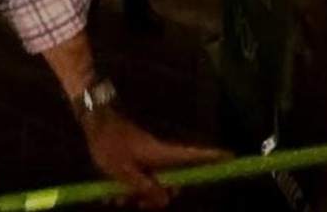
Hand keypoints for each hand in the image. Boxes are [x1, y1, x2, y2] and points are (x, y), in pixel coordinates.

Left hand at [81, 107, 228, 207]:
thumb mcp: (124, 172)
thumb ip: (145, 187)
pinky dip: (129, 188)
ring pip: (152, 183)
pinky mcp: (137, 159)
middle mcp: (159, 156)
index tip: (231, 156)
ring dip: (138, 195)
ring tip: (117, 198)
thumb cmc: (110, 144)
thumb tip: (167, 198)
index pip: (193, 156)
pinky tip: (112, 193)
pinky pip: (140, 179)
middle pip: (171, 181)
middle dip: (156, 198)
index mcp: (161, 155)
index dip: (212, 157)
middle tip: (137, 205)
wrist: (95, 123)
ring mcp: (148, 158)